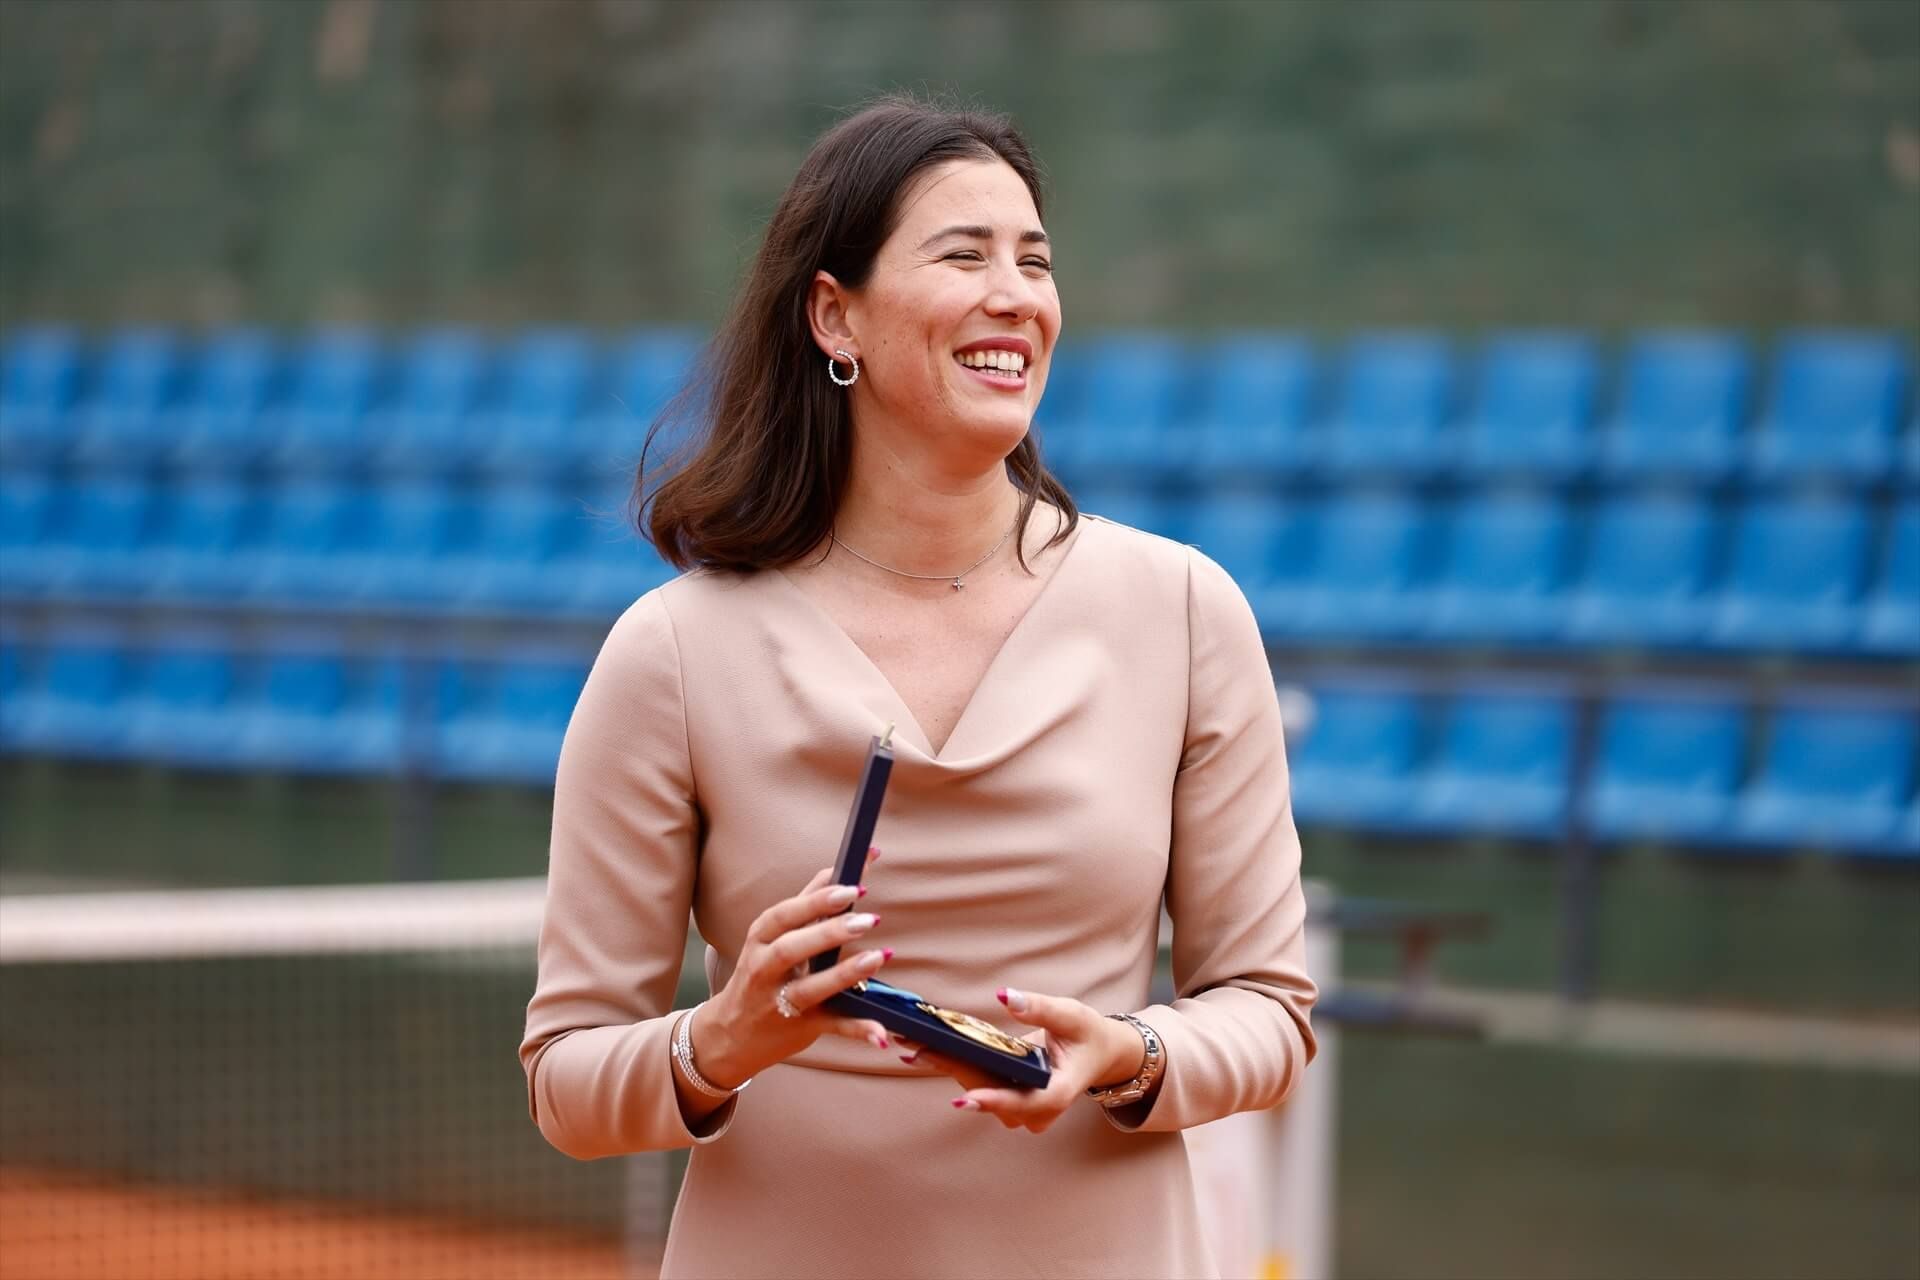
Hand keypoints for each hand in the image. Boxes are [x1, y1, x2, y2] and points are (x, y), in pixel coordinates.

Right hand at [691, 849, 894, 1086]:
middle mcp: (764, 970)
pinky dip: (856, 1029)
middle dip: (829, 933)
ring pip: (810, 988)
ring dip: (845, 974)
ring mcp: (780, 1003)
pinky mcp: (800, 1028)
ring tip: (878, 957)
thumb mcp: (770, 938)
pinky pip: (831, 1026)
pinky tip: (881, 1031)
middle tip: (869, 919)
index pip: (785, 914)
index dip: (818, 900)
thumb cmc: (759, 974)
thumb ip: (804, 906)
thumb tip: (837, 870)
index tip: (852, 886)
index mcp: (759, 940)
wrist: (729, 1034)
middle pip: (792, 949)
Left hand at [901, 987, 1145, 1133]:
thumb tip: (1006, 996)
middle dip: (952, 1070)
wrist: (1096, 1055)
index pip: (1025, 1103)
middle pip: (989, 1092)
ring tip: (912, 1044)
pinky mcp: (1006, 1098)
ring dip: (946, 1066)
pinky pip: (976, 1082)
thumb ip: (1040, 1008)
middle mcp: (1035, 1110)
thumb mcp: (1070, 1015)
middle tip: (916, 1050)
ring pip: (977, 1088)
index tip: (964, 1099)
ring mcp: (1019, 1109)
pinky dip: (953, 1064)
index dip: (994, 1101)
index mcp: (1058, 1094)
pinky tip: (923, 1049)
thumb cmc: (1087, 1035)